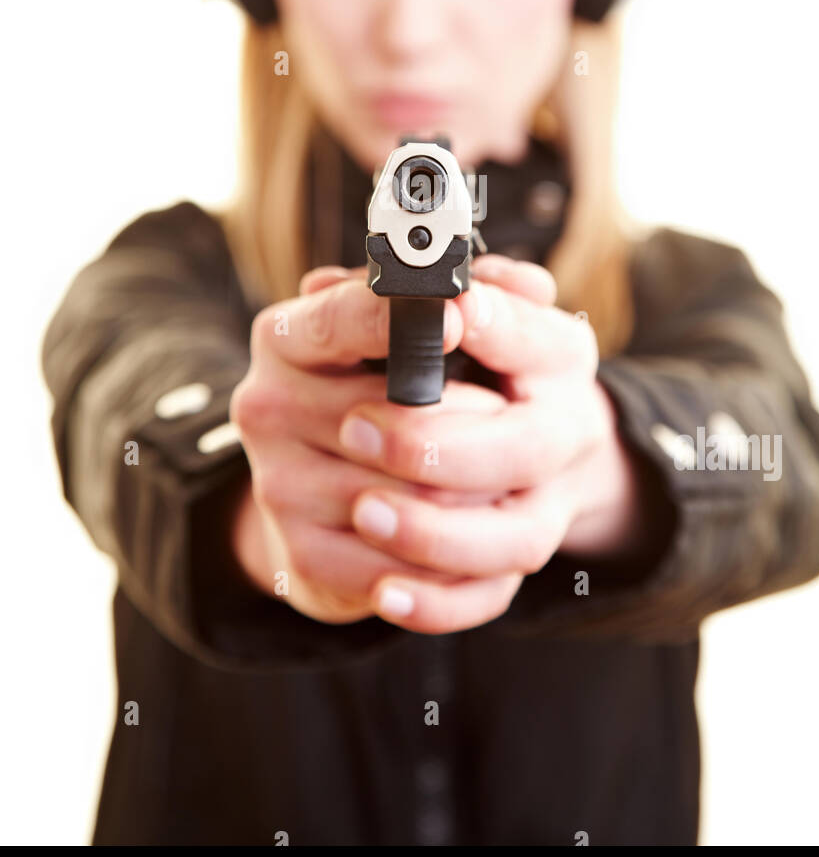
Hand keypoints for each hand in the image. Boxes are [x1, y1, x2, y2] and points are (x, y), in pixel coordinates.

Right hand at [228, 263, 519, 630]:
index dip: (399, 320)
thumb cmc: (404, 392)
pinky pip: (397, 575)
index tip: (458, 320)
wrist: (348, 494)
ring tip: (512, 486)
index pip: (340, 320)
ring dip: (479, 502)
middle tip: (512, 418)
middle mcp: (268, 405)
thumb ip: (478, 295)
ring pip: (410, 503)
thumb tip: (513, 282)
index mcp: (290, 336)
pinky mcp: (302, 556)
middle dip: (475, 427)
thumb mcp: (434, 327)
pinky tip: (482, 551)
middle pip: (394, 421)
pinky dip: (454, 572)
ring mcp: (279, 485)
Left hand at [338, 255, 651, 621]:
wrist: (522, 449)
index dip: (491, 326)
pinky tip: (385, 594)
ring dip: (430, 529)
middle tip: (356, 427)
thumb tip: (419, 280)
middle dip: (435, 441)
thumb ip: (434, 285)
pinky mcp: (511, 568)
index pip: (535, 340)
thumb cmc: (476, 362)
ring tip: (362, 511)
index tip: (438, 314)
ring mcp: (544, 507)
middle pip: (522, 449)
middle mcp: (565, 432)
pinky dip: (439, 601)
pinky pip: (486, 598)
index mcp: (558, 356)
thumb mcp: (464, 307)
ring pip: (506, 539)